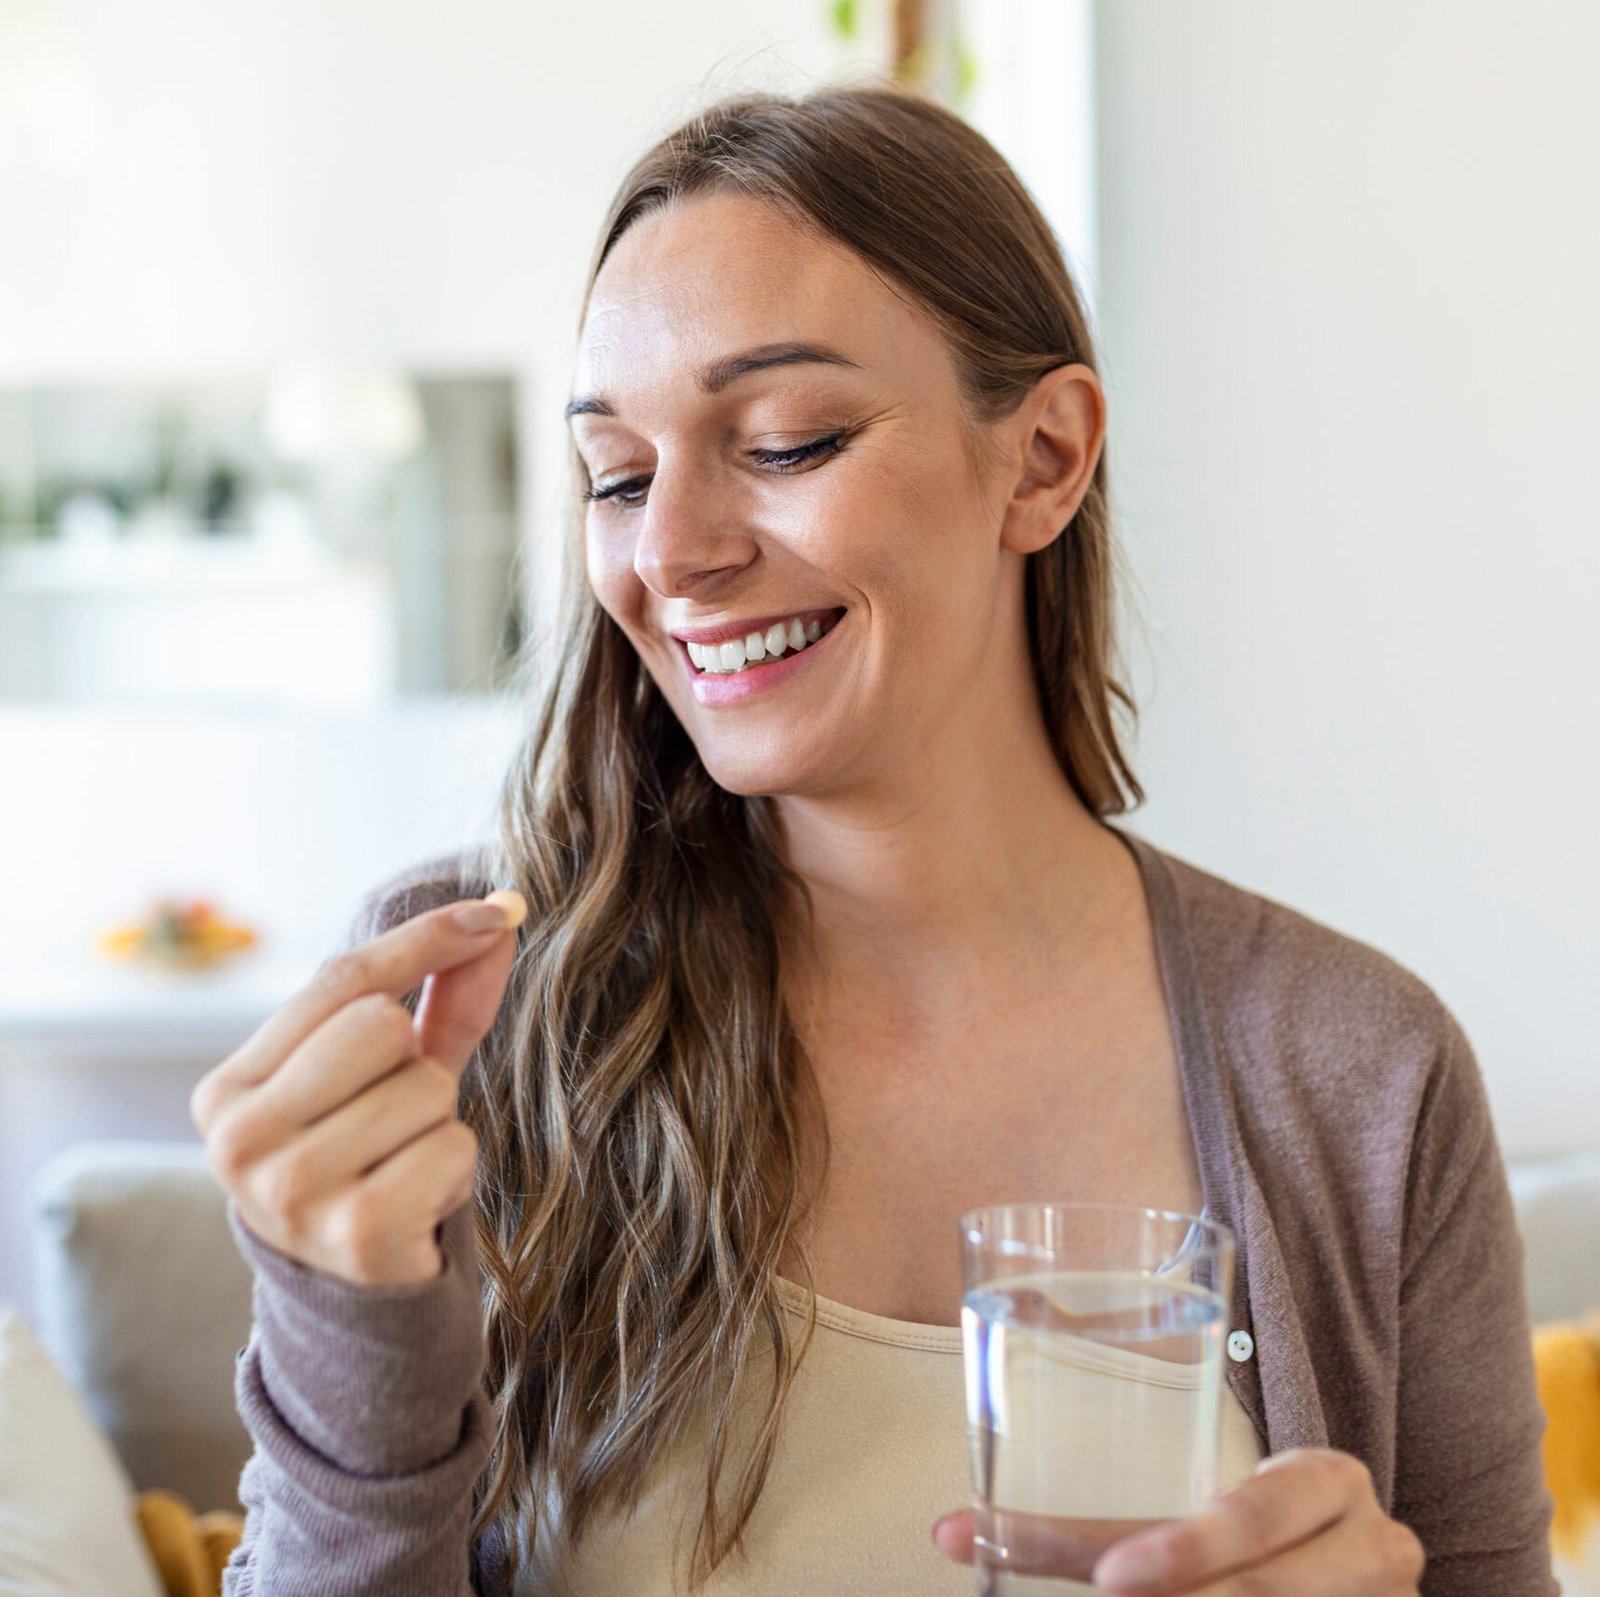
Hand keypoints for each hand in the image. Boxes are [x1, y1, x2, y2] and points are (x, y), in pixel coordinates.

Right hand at [190, 891, 524, 1286]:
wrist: (362, 1295)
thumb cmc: (373, 1160)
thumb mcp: (394, 1072)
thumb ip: (441, 995)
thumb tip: (501, 912)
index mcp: (228, 1089)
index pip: (340, 980)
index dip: (426, 938)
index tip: (495, 911)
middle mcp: (238, 1140)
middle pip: (379, 1023)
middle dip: (414, 1062)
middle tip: (393, 1119)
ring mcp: (290, 1192)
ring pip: (423, 1086)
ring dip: (438, 1121)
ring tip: (403, 1164)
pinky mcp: (355, 1235)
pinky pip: (451, 1146)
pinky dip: (455, 1167)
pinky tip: (420, 1202)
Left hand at [932, 1449, 1424, 1593]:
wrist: (1351, 1570)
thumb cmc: (1255, 1533)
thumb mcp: (1196, 1516)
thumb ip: (1099, 1531)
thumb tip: (952, 1532)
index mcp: (1327, 1478)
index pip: (1251, 1511)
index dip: (1184, 1549)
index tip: (1109, 1576)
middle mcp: (1374, 1545)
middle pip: (1260, 1588)